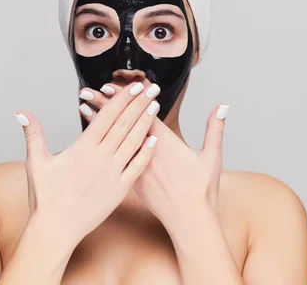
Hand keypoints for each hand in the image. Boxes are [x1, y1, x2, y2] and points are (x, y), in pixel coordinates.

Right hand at [13, 81, 160, 248]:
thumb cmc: (44, 197)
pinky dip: (146, 152)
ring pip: (133, 142)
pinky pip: (137, 167)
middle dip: (139, 104)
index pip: (107, 116)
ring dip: (145, 123)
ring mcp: (112, 174)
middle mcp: (101, 158)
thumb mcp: (36, 162)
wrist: (55, 230)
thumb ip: (33, 134)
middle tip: (152, 88)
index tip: (134, 86)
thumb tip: (21, 112)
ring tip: (154, 106)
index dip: (122, 99)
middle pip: (124, 124)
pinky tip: (154, 140)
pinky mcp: (120, 189)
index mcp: (83, 148)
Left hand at [81, 82, 228, 232]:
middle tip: (87, 90)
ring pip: (113, 138)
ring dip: (97, 121)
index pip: (139, 113)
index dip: (124, 98)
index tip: (108, 86)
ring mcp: (136, 166)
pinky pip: (112, 155)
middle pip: (121, 122)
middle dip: (103, 104)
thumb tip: (223, 106)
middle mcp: (146, 152)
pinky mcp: (131, 179)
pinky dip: (101, 143)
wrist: (189, 221)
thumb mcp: (212, 157)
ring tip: (82, 106)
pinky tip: (90, 136)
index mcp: (163, 142)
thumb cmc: (201, 190)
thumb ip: (215, 129)